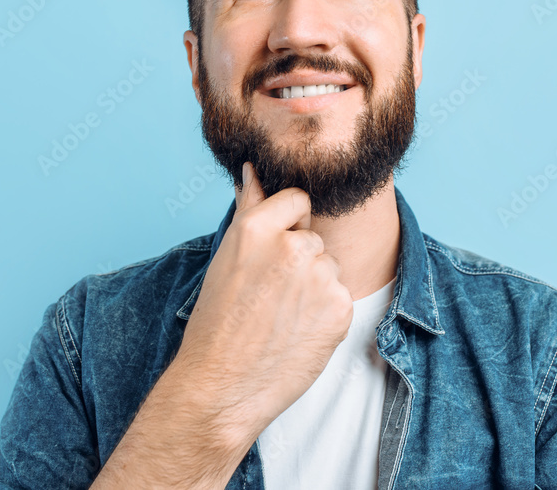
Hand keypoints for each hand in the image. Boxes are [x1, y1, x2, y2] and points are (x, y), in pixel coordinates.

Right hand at [173, 161, 353, 439]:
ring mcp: (320, 277)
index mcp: (258, 227)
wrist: (221, 386)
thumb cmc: (216, 322)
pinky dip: (325, 313)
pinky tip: (297, 332)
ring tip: (280, 317)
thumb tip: (253, 169)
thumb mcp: (226, 257)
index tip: (271, 255)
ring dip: (313, 287)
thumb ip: (249, 209)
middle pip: (313, 238)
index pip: (298, 199)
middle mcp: (293, 246)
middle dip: (298, 261)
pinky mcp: (340, 307)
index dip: (287, 226)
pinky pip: (339, 296)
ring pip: (328, 267)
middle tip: (268, 296)